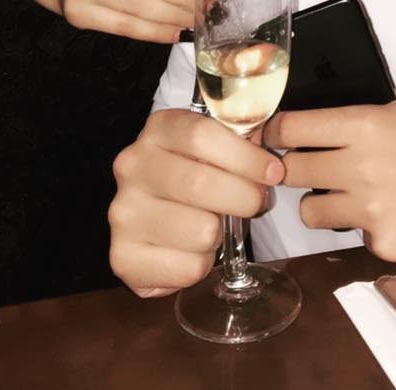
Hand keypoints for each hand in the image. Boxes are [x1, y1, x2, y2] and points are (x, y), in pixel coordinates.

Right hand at [109, 109, 285, 297]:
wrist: (150, 218)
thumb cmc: (193, 174)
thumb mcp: (214, 148)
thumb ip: (240, 145)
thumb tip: (271, 164)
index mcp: (157, 129)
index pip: (202, 136)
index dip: (245, 156)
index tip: (272, 172)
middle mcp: (132, 166)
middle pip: (200, 183)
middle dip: (243, 198)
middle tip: (256, 203)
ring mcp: (123, 212)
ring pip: (201, 230)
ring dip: (219, 235)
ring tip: (210, 226)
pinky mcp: (123, 257)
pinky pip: (188, 268)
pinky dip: (202, 264)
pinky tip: (191, 250)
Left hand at [264, 87, 395, 263]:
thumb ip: (374, 102)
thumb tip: (338, 106)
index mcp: (365, 124)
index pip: (292, 128)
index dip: (274, 130)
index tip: (272, 134)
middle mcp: (358, 166)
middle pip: (290, 170)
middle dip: (292, 167)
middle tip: (307, 165)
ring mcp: (368, 209)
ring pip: (308, 210)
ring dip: (318, 200)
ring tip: (341, 194)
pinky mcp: (380, 243)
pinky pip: (349, 234)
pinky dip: (359, 226)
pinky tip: (383, 214)